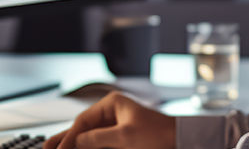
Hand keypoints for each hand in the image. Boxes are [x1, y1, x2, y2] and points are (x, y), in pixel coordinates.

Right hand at [45, 91, 175, 148]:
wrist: (182, 141)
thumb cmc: (159, 135)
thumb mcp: (125, 137)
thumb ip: (97, 139)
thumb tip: (76, 141)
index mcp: (113, 104)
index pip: (83, 122)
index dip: (69, 137)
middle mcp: (113, 113)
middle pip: (83, 128)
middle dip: (66, 139)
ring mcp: (117, 126)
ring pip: (89, 137)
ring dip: (75, 145)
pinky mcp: (123, 138)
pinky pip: (99, 143)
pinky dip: (89, 147)